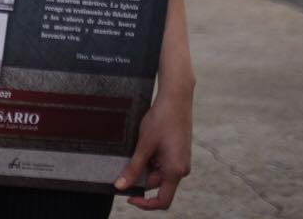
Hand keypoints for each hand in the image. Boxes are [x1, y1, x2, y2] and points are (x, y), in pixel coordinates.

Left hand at [115, 85, 193, 209]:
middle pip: (157, 185)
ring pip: (159, 174)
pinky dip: (151, 159)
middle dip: (141, 177)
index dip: (145, 203)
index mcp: (176, 171)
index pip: (162, 200)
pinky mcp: (178, 153)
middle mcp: (181, 169)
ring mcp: (181, 161)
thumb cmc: (161, 120)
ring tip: (139, 146)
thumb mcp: (144, 145)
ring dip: (145, 166)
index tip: (128, 197)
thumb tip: (120, 186)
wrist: (176, 99)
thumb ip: (133, 168)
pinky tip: (145, 144)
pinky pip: (163, 164)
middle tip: (127, 160)